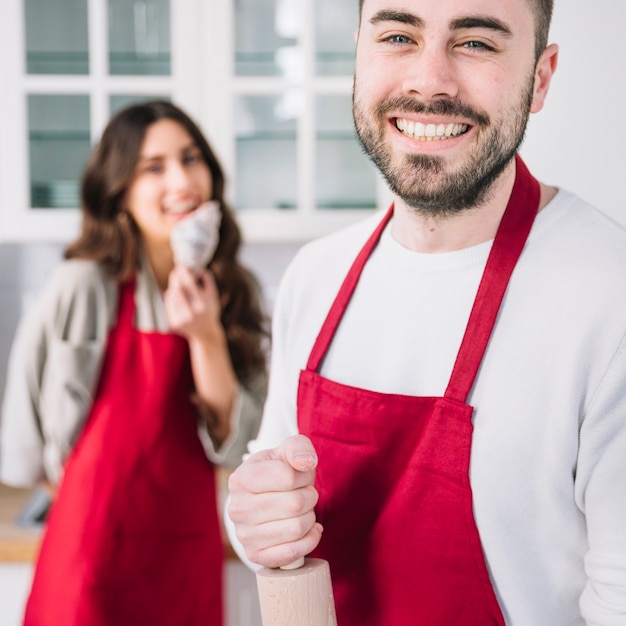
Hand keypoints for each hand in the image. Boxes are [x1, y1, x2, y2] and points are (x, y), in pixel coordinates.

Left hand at [163, 264, 221, 341]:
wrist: (205, 334)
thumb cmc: (210, 311)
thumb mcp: (214, 296)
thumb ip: (208, 281)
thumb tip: (200, 268)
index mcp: (202, 305)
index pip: (189, 284)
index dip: (184, 273)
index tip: (181, 265)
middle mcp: (191, 313)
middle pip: (178, 289)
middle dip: (175, 278)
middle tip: (175, 271)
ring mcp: (181, 319)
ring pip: (171, 296)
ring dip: (173, 287)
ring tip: (177, 283)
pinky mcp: (174, 323)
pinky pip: (168, 304)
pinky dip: (170, 296)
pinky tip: (175, 294)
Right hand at [228, 435, 322, 567]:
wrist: (261, 499)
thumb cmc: (277, 472)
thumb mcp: (285, 451)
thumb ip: (298, 447)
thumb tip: (306, 462)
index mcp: (241, 479)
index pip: (287, 476)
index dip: (304, 474)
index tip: (301, 474)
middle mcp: (238, 508)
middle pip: (295, 503)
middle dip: (310, 496)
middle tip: (304, 493)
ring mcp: (245, 535)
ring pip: (297, 528)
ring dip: (310, 517)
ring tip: (302, 509)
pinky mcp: (256, 555)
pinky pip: (293, 553)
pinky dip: (310, 540)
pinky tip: (309, 529)